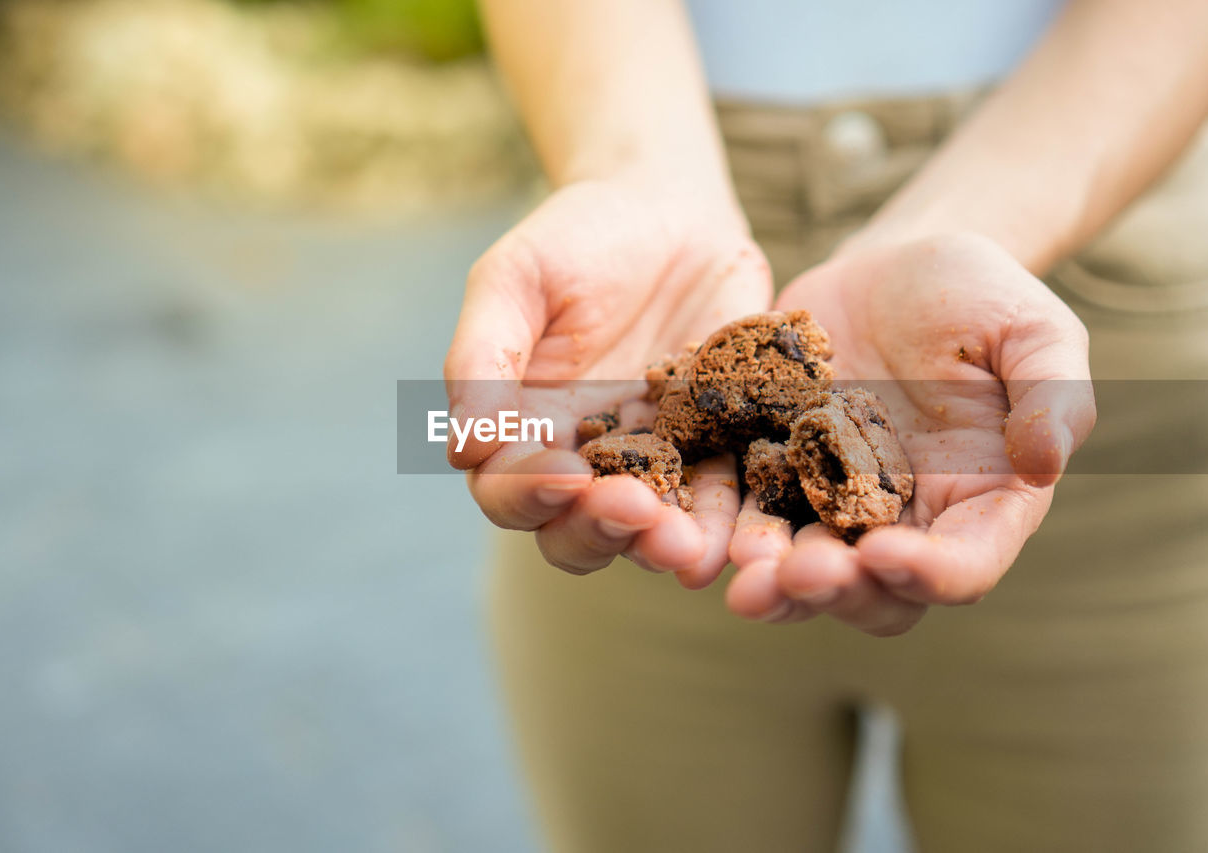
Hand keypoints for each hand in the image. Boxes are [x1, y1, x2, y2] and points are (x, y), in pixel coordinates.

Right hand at [445, 178, 771, 582]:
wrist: (669, 208)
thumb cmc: (575, 236)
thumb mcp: (514, 279)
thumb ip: (482, 357)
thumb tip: (464, 449)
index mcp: (522, 431)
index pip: (508, 491)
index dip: (529, 493)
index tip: (563, 471)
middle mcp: (585, 462)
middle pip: (576, 532)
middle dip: (600, 530)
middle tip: (634, 509)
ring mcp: (655, 463)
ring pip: (650, 531)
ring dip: (665, 546)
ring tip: (687, 546)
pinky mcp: (718, 448)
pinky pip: (723, 496)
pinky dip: (729, 518)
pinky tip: (742, 528)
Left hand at [725, 233, 1095, 634]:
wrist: (890, 268)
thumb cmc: (979, 296)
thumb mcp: (1033, 331)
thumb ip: (1052, 395)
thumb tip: (1046, 462)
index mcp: (977, 504)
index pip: (965, 564)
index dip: (930, 574)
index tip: (887, 555)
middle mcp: (901, 522)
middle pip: (873, 590)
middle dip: (834, 591)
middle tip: (795, 577)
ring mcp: (829, 503)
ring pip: (799, 568)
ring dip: (768, 578)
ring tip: (736, 569)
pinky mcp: (772, 472)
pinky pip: (742, 511)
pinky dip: (717, 523)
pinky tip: (686, 520)